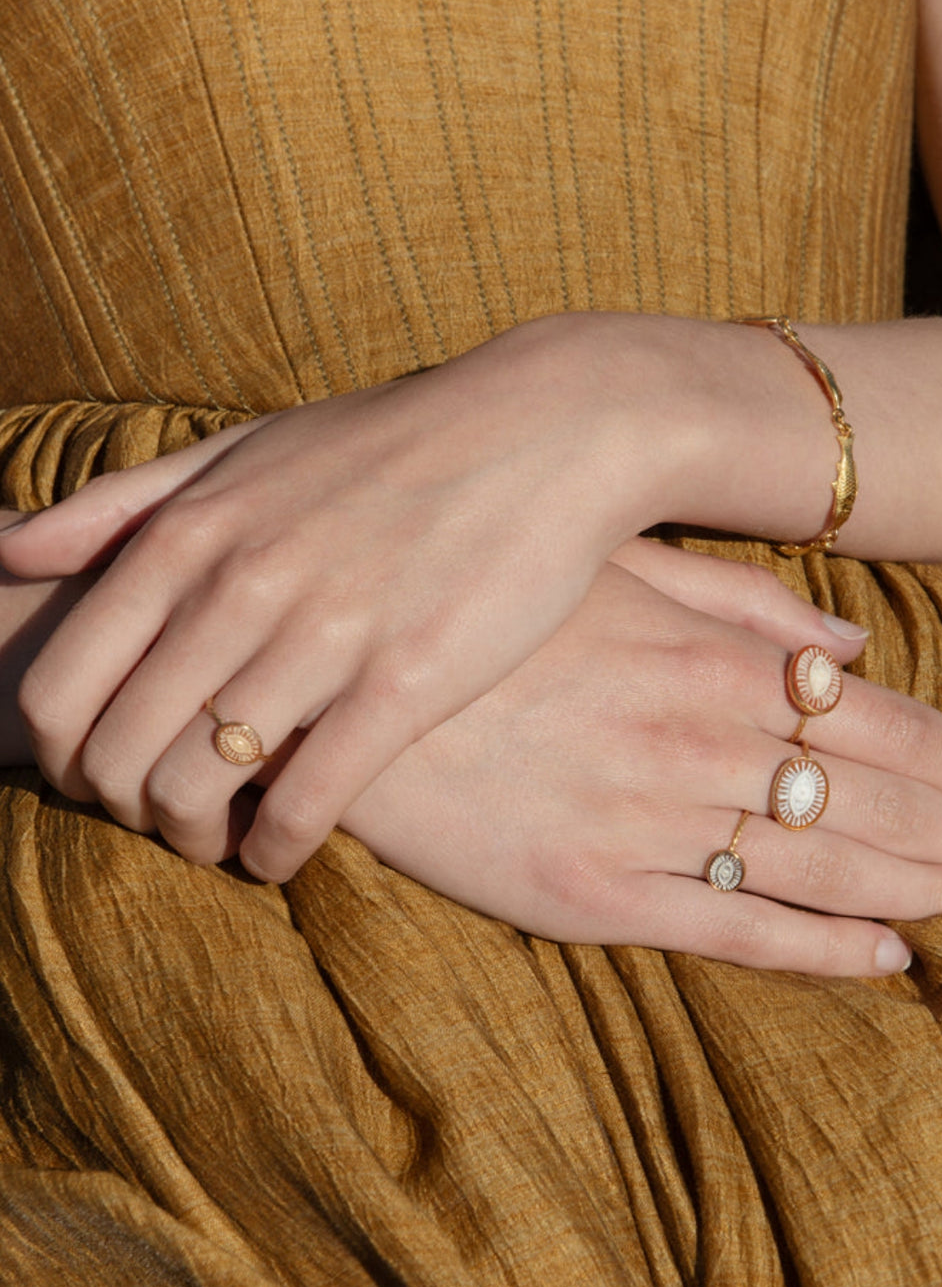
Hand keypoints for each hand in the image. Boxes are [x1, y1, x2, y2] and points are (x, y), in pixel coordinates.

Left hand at [1, 319, 692, 881]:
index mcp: (189, 534)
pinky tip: (282, 854)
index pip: (63, 685)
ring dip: (193, 840)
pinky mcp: (405, 682)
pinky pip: (306, 802)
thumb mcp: (245, 450)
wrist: (544, 432)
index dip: (63, 758)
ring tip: (220, 843)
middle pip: (116, 752)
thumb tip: (9, 548)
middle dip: (122, 811)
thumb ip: (126, 503)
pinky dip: (276, 851)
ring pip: (196, 788)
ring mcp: (322, 636)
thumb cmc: (388, 447)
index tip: (102, 776)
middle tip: (160, 821)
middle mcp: (239, 586)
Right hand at [335, 542, 941, 975]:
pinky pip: (733, 929)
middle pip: (874, 802)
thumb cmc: (484, 617)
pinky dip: (819, 950)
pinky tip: (884, 961)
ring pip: (823, 868)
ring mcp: (650, 822)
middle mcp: (698, 743)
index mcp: (710, 663)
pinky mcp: (595, 893)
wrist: (345, 692)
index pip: (879, 726)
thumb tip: (848, 642)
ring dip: (922, 892)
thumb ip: (737, 602)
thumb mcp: (609, 573)